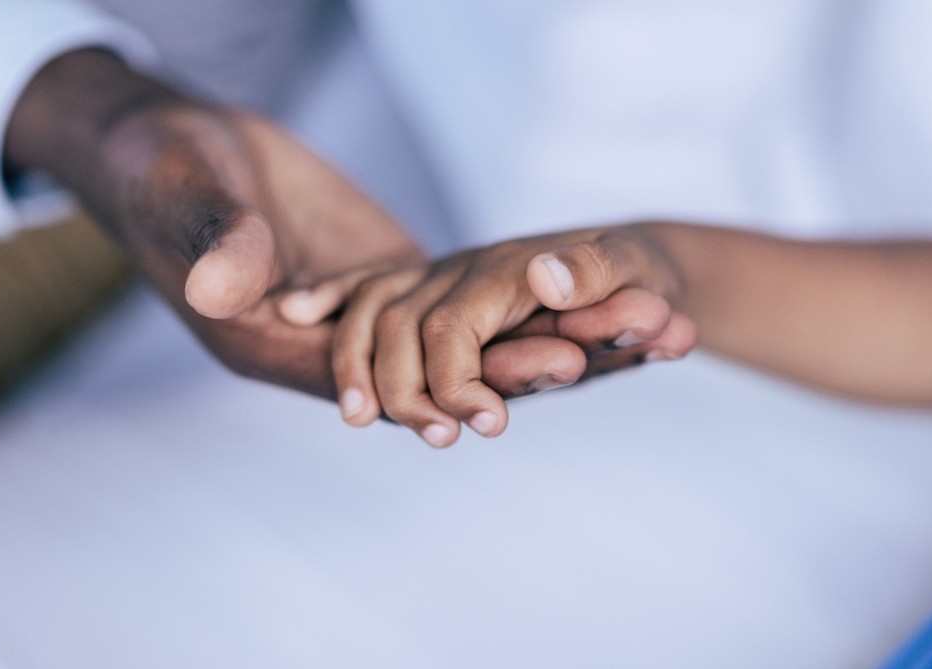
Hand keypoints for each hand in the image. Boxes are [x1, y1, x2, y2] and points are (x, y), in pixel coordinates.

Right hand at [6, 49, 620, 400]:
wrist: (172, 144)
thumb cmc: (158, 169)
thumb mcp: (180, 195)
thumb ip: (214, 240)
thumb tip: (226, 287)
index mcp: (265, 342)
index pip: (361, 385)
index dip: (423, 394)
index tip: (495, 406)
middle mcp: (316, 343)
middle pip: (421, 374)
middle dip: (494, 373)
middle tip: (577, 365)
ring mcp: (352, 311)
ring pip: (443, 342)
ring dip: (510, 340)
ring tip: (590, 336)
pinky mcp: (379, 276)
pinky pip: (445, 300)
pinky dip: (500, 300)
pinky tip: (563, 293)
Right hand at [316, 224, 697, 446]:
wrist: (627, 250)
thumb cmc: (635, 266)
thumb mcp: (634, 264)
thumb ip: (602, 275)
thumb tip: (544, 277)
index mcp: (504, 268)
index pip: (452, 331)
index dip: (456, 384)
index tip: (486, 428)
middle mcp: (460, 266)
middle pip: (397, 324)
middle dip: (401, 389)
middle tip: (435, 439)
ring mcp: (440, 268)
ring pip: (374, 307)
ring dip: (355, 362)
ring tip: (358, 418)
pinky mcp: (432, 275)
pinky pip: (372, 280)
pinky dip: (334, 295)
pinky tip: (296, 311)